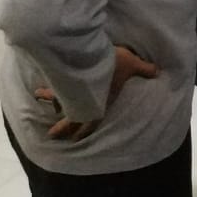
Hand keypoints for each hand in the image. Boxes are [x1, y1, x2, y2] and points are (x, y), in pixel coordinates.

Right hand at [34, 46, 158, 140]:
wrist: (88, 57)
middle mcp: (84, 101)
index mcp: (100, 102)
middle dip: (62, 127)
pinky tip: (39, 84)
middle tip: (51, 135)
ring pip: (60, 101)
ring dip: (51, 100)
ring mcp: (71, 91)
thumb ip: (144, 69)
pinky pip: (54, 86)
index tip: (75, 139)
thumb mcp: (132, 64)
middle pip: (71, 119)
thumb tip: (158, 71)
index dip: (84, 131)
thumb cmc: (112, 64)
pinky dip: (48, 86)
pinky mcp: (62, 80)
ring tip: (38, 98)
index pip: (92, 121)